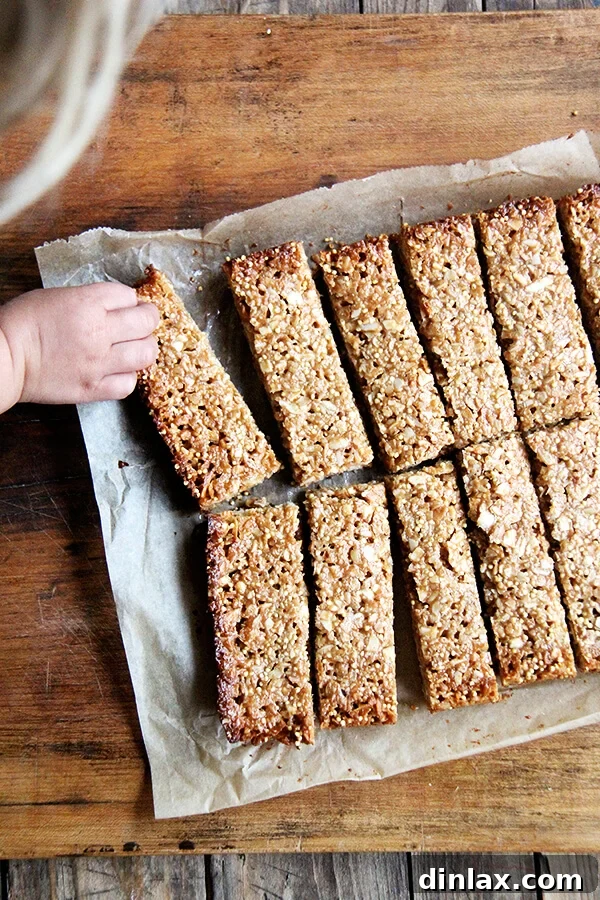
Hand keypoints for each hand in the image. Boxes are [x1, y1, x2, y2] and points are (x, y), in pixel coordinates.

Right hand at [0, 282, 158, 411]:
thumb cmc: (23, 322)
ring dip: (144, 349)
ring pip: (145, 354)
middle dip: (147, 320)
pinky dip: (128, 377)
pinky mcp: (93, 388)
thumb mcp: (57, 296)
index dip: (130, 301)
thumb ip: (91, 300)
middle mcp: (99, 332)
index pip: (129, 296)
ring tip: (134, 348)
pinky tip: (118, 371)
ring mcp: (98, 363)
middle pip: (146, 323)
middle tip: (140, 324)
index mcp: (88, 303)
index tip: (126, 306)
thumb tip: (117, 307)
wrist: (4, 358)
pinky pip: (128, 384)